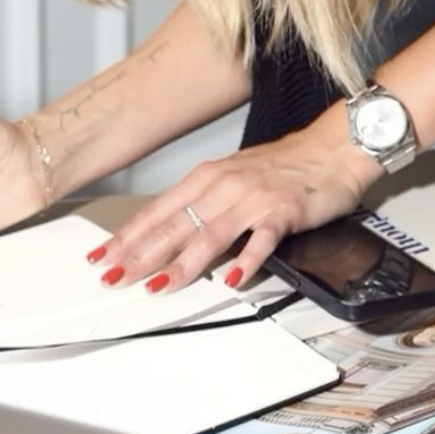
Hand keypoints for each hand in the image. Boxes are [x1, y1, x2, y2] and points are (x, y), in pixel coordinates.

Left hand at [87, 106, 379, 293]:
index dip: (128, 235)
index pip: (157, 210)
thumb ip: (204, 203)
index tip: (102, 256)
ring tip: (160, 286)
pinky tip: (232, 279)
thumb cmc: (284, 164)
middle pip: (175, 224)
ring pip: (210, 234)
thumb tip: (172, 233)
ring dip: (183, 263)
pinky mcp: (282, 212)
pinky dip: (245, 260)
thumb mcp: (234, 177)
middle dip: (141, 254)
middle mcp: (225, 185)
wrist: (332, 148)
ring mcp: (253, 198)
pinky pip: (260, 239)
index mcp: (208, 176)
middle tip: (115, 278)